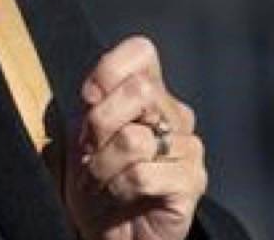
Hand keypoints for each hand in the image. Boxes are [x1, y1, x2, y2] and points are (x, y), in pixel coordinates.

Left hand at [63, 35, 206, 239]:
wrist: (106, 228)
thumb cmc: (93, 178)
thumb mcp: (82, 131)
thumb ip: (92, 102)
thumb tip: (96, 89)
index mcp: (148, 93)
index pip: (141, 52)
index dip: (107, 71)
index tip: (88, 99)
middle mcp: (174, 114)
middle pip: (138, 90)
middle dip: (98, 123)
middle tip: (89, 150)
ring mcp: (188, 147)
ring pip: (134, 138)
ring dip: (101, 164)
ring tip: (99, 179)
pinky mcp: (192, 182)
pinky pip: (143, 174)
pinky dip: (117, 187)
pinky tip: (117, 194)